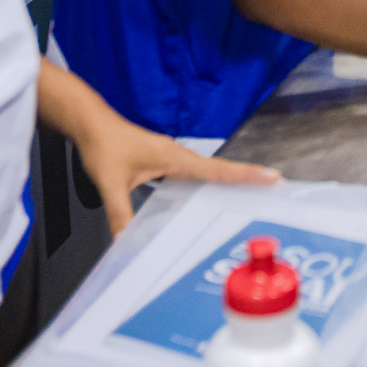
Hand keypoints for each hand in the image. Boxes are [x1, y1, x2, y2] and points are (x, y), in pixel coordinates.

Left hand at [70, 111, 279, 235]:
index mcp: (173, 157)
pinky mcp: (163, 161)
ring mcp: (172, 158)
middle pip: (220, 169)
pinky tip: (207, 195)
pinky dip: (207, 181)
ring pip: (207, 171)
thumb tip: (126, 242)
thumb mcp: (110, 183)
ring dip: (229, 179)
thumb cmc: (104, 145)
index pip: (216, 169)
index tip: (272, 177)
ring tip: (251, 191)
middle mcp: (177, 156)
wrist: (92, 124)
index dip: (245, 175)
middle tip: (274, 186)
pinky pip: (193, 174)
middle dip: (247, 176)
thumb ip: (120, 214)